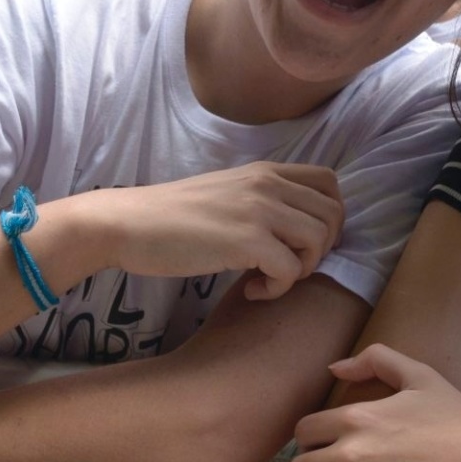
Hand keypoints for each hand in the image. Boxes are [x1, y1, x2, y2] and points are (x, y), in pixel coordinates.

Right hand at [68, 162, 343, 299]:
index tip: (302, 242)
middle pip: (332, 215)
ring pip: (319, 241)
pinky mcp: (247, 241)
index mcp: (266, 171)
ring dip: (301, 270)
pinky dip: (277, 289)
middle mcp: (268, 184)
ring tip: (268, 279)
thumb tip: (294, 230)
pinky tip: (252, 290)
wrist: (128, 224)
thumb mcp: (226, 193)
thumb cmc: (171, 216)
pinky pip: (291, 270)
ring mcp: (260, 210)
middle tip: (288, 267)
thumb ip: (262, 200)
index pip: (329, 184)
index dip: (328, 217)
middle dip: (320, 249)